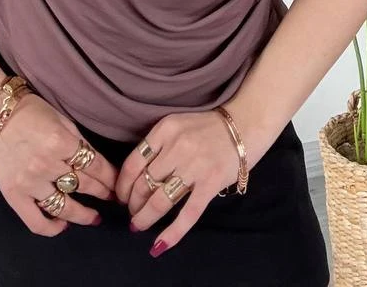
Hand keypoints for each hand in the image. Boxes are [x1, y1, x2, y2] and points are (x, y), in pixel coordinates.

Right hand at [0, 92, 119, 235]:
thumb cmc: (31, 112)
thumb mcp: (61, 119)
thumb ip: (79, 142)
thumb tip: (99, 164)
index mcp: (60, 142)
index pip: (95, 166)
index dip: (111, 177)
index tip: (119, 185)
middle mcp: (46, 164)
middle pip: (84, 185)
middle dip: (103, 193)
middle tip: (113, 199)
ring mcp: (29, 183)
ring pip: (64, 207)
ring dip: (84, 215)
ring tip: (95, 218)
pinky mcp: (14, 196)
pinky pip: (36, 222)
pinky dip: (52, 228)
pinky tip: (63, 225)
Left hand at [115, 110, 242, 256]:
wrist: (246, 123)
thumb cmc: (209, 126)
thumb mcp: (178, 125)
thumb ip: (159, 145)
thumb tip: (136, 177)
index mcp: (165, 129)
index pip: (133, 162)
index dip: (123, 185)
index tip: (121, 196)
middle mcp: (177, 146)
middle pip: (144, 183)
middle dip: (133, 204)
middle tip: (131, 214)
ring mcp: (195, 166)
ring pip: (160, 200)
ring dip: (145, 217)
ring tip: (139, 225)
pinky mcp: (211, 183)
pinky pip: (188, 214)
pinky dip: (172, 232)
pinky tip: (160, 243)